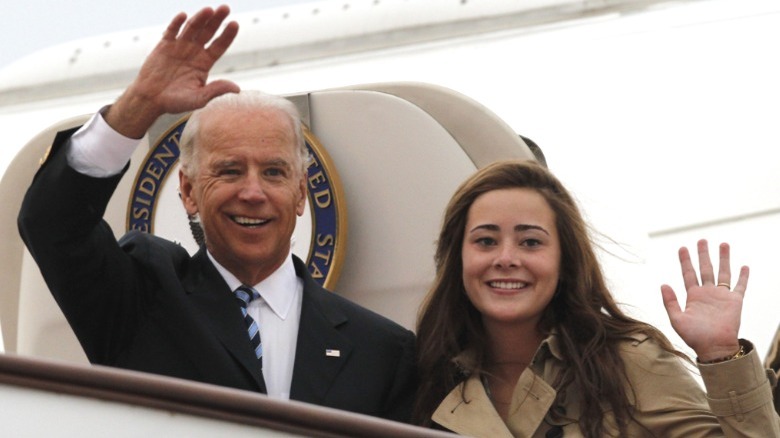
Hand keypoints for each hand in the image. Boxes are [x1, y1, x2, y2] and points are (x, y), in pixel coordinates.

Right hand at [106, 5, 239, 137]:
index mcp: (205, 63)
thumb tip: (237, 89)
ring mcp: (179, 46)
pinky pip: (171, 31)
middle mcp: (194, 52)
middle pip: (208, 32)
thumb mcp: (199, 98)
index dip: (227, 35)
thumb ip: (216, 90)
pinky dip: (176, 23)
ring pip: (192, 28)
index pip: (219, 45)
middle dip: (217, 20)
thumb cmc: (176, 102)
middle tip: (225, 8)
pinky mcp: (164, 45)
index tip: (235, 24)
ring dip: (200, 18)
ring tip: (208, 10)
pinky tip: (183, 16)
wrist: (151, 100)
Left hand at [660, 239, 747, 361]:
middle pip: (705, 269)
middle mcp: (707, 293)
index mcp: (693, 296)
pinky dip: (743, 277)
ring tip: (723, 244)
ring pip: (723, 273)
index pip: (688, 273)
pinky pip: (740, 286)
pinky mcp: (735, 302)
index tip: (682, 248)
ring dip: (723, 259)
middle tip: (702, 240)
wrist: (714, 348)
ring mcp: (721, 296)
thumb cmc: (694, 337)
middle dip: (703, 254)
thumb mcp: (676, 319)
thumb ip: (670, 302)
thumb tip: (663, 284)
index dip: (685, 261)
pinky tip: (744, 266)